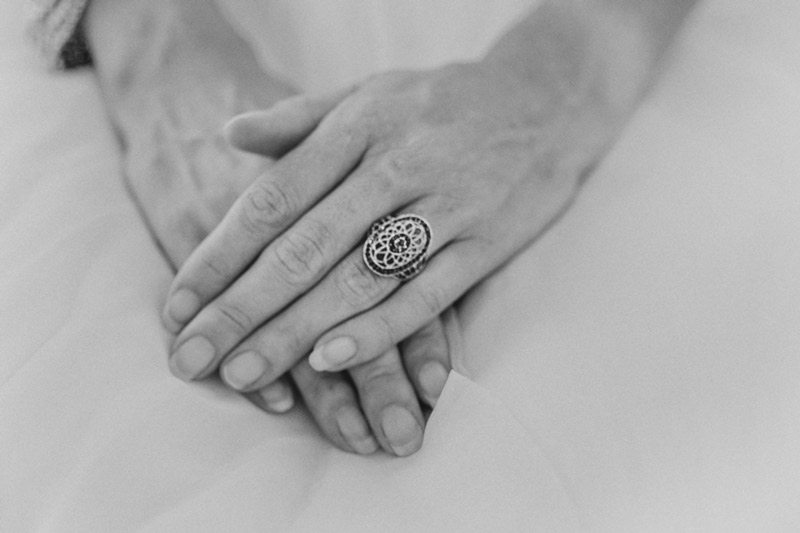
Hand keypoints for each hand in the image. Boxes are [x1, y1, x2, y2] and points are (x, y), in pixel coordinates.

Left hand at [87, 0, 451, 454]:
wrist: (548, 101)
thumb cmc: (444, 102)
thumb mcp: (370, 93)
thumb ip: (298, 118)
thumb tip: (227, 135)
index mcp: (356, 128)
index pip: (271, 199)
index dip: (218, 255)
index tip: (177, 305)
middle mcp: (394, 167)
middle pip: (303, 249)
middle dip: (241, 310)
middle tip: (193, 359)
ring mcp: (443, 207)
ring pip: (357, 279)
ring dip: (296, 332)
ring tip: (245, 375)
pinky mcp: (484, 243)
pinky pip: (426, 295)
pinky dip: (379, 330)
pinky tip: (332, 361)